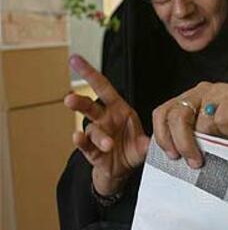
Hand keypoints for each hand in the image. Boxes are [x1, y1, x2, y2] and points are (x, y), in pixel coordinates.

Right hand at [65, 55, 149, 194]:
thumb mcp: (145, 143)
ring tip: (108, 144)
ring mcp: (97, 135)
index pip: (103, 88)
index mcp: (118, 109)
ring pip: (91, 130)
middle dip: (78, 101)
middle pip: (89, 106)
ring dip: (98, 136)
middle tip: (70, 99)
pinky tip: (78, 138)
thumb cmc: (133, 148)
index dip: (90, 73)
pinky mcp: (93, 151)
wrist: (124, 171)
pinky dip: (82, 142)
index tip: (74, 59)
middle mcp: (104, 119)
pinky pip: (86, 145)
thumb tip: (155, 141)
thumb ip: (149, 141)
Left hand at [152, 81, 227, 167]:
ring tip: (225, 146)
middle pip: (177, 116)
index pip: (162, 114)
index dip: (163, 136)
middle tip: (195, 162)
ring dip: (211, 141)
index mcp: (189, 102)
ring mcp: (218, 91)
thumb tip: (176, 162)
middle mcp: (200, 93)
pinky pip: (222, 118)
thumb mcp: (211, 138)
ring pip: (201, 121)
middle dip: (183, 144)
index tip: (172, 156)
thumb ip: (193, 142)